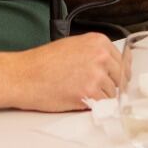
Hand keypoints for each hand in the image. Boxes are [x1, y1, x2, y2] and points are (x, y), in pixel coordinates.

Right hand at [3, 33, 122, 110]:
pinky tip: (79, 99)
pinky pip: (102, 105)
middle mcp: (100, 56)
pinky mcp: (89, 93)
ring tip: (80, 92)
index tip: (112, 79)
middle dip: (110, 85)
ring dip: (100, 96)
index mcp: (98, 41)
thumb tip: (110, 66)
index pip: (122, 60)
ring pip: (112, 93)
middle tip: (93, 88)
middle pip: (120, 77)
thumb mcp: (73, 45)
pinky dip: (93, 106)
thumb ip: (94, 52)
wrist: (24, 75)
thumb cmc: (43, 62)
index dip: (116, 73)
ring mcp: (96, 75)